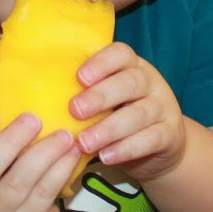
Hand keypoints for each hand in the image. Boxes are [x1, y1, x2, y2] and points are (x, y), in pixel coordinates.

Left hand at [71, 43, 187, 181]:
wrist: (160, 145)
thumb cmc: (120, 116)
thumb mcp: (107, 99)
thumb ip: (85, 93)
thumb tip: (41, 96)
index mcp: (132, 67)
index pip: (121, 54)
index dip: (101, 63)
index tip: (79, 78)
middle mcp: (151, 82)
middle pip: (131, 82)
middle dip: (101, 96)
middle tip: (74, 110)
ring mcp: (164, 108)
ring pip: (139, 114)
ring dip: (109, 128)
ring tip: (84, 142)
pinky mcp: (170, 135)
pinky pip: (151, 139)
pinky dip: (127, 149)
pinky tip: (106, 157)